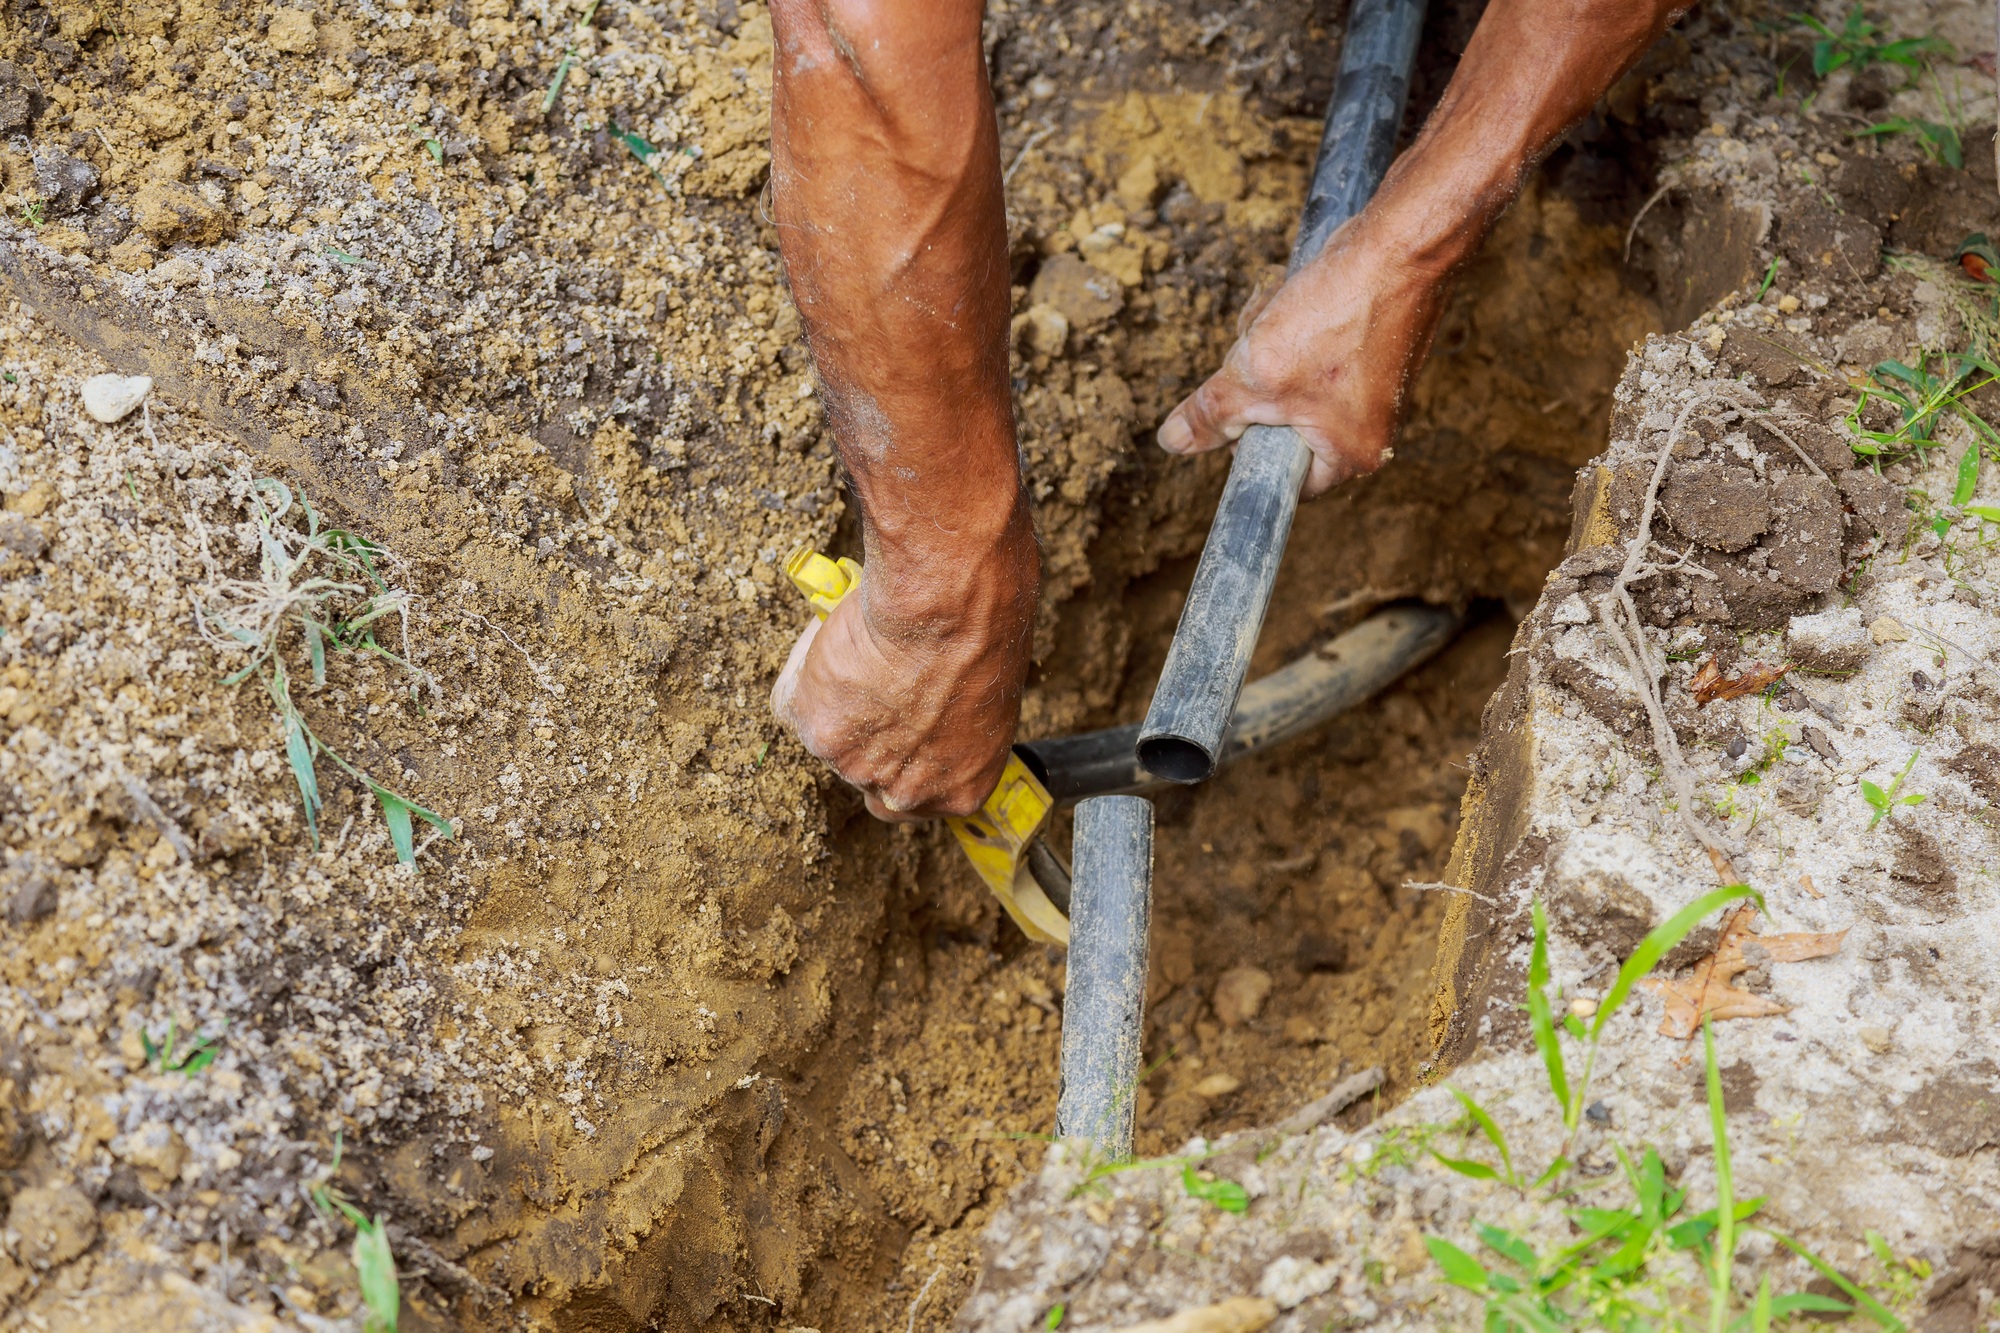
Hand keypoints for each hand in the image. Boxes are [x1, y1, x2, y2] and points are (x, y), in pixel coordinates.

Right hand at [771, 517, 1038, 820]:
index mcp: (959, 791)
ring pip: (828, 733)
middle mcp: (906, 794)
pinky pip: (796, 700)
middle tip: (871, 681)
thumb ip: (952, 726)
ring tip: (865, 650)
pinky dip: (807, 668)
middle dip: (864, 733)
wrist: (948, 612)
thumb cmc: (984, 638)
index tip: (896, 726)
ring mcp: (855, 767)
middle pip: (867, 772)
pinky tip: (840, 641)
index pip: (916, 798)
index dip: (901, 760)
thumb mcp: (989, 698)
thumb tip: (930, 710)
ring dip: (836, 698)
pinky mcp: (816, 731)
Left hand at [1155, 218, 1452, 497]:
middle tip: (1259, 354)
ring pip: (1286, 381)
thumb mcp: (1257, 374)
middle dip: (1254, 383)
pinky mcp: (1365, 350)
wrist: (1400, 247)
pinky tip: (1293, 297)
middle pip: (1279, 425)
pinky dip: (1290, 324)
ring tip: (1280, 313)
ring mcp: (1370, 387)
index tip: (1231, 420)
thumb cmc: (1341, 314)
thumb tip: (1175, 442)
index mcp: (1350, 454)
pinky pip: (1307, 351)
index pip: (1284, 480)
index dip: (1247, 449)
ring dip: (1267, 347)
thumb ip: (1212, 414)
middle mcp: (1368, 428)